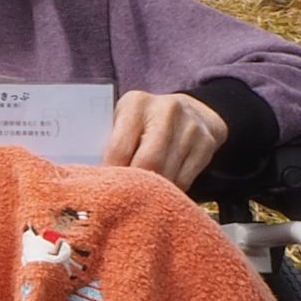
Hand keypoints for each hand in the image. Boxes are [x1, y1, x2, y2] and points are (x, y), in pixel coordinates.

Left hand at [104, 91, 225, 191]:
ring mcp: (190, 128)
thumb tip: (93, 174)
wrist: (192, 110)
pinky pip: (184, 180)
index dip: (110, 172)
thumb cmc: (144, 119)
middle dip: (133, 184)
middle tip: (122, 197)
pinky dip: (170, 191)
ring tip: (139, 197)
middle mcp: (166, 112)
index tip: (103, 187)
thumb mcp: (124, 117)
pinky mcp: (207, 145)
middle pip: (148, 162)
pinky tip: (160, 192)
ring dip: (152, 191)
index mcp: (136, 103)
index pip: (119, 147)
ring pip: (168, 174)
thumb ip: (110, 140)